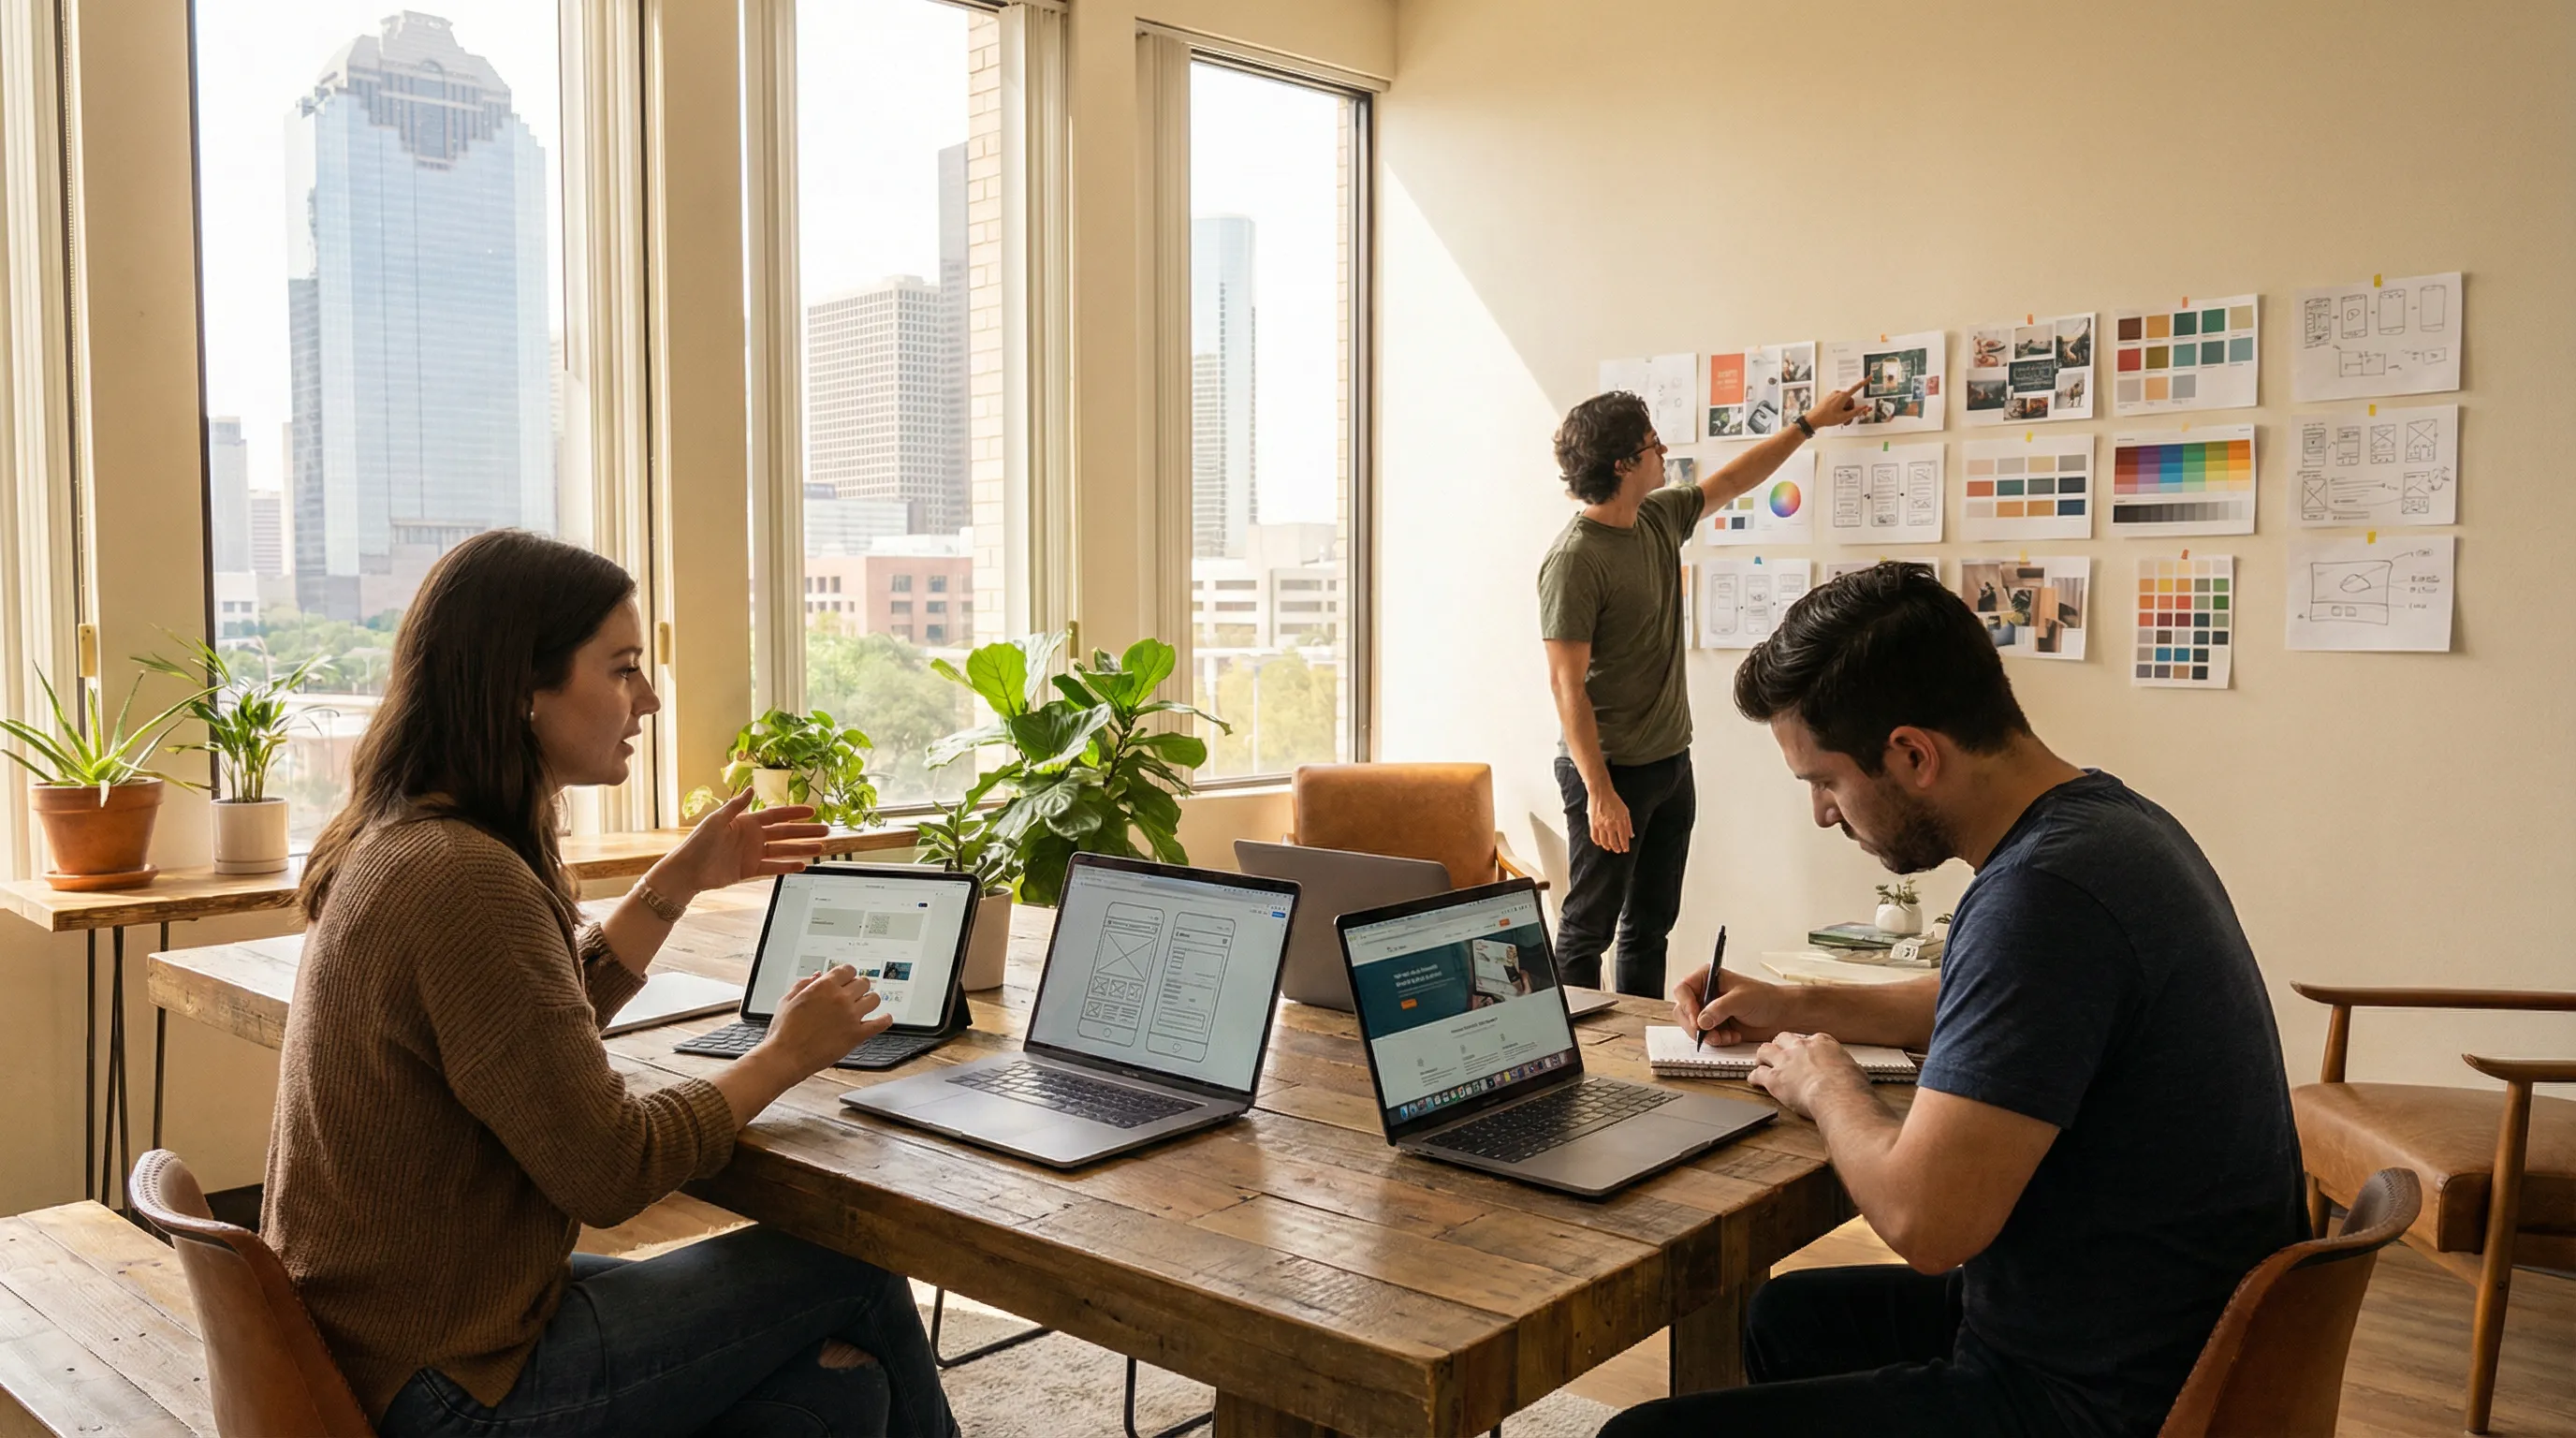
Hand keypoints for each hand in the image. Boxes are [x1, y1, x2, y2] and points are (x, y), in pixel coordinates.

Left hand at [648, 788, 829, 906]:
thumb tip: (750, 789)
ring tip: (819, 848)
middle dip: (805, 831)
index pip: (776, 815)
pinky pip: (772, 867)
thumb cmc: (698, 843)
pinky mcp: (749, 870)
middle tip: (825, 830)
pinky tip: (801, 865)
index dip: (794, 813)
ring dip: (801, 849)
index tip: (811, 811)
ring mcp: (752, 854)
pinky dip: (787, 866)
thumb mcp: (716, 820)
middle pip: (785, 833)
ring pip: (783, 850)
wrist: (688, 870)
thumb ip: (736, 806)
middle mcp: (752, 837)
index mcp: (746, 822)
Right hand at [762, 965, 890, 1072]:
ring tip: (866, 1004)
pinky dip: (885, 1020)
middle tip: (856, 992)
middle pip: (863, 983)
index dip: (847, 974)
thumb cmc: (784, 1031)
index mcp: (823, 987)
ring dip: (870, 1000)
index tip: (847, 979)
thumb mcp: (787, 1000)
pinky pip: (880, 1023)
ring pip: (874, 999)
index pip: (847, 970)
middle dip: (858, 987)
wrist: (786, 1056)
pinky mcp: (857, 1035)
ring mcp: (851, 1016)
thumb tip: (816, 976)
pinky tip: (885, 1018)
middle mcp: (840, 998)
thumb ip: (803, 984)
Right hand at [1588, 791, 1632, 853]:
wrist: (1601, 793)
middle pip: (1613, 842)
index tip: (1625, 850)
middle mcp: (1611, 826)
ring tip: (1609, 848)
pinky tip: (1600, 843)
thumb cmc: (1614, 800)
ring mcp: (1601, 825)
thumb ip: (1628, 824)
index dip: (1625, 846)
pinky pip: (1594, 837)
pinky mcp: (1593, 824)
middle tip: (1618, 851)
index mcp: (1620, 822)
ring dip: (1607, 846)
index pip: (1623, 838)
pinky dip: (1597, 842)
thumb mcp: (1625, 811)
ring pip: (1604, 841)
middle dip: (1616, 848)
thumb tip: (1631, 835)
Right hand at [1671, 966, 1790, 1046]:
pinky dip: (1716, 1040)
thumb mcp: (1741, 999)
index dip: (1686, 1004)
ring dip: (1707, 1035)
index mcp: (1708, 978)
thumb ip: (1719, 1009)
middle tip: (1708, 1034)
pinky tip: (1732, 1037)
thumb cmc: (1765, 999)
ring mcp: (1709, 1011)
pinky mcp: (1716, 1026)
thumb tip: (1701, 1021)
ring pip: (1692, 1026)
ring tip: (1725, 1037)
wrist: (1781, 1015)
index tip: (1696, 1019)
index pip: (1683, 989)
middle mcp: (1705, 994)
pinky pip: (1705, 1036)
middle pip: (1683, 1010)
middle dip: (1695, 1025)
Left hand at [1748, 1031, 1863, 1118]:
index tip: (1803, 1054)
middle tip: (1778, 1055)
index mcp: (1821, 1042)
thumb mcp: (1853, 1068)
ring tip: (1761, 1063)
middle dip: (1779, 1046)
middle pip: (1782, 1038)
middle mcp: (1800, 1047)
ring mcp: (1785, 1061)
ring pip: (1765, 1050)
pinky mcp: (1774, 1079)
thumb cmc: (1851, 1086)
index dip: (1803, 1048)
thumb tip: (1850, 1075)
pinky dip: (1754, 1078)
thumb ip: (1844, 1067)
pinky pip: (1757, 1074)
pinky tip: (1754, 1082)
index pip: (1807, 1039)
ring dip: (1763, 1056)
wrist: (1838, 1096)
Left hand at [1805, 380, 1866, 430]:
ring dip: (1844, 410)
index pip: (1856, 388)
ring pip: (1844, 402)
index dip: (1864, 382)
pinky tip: (1834, 414)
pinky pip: (1838, 402)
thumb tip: (1865, 407)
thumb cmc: (1827, 418)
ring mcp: (1833, 395)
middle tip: (1846, 418)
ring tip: (1839, 417)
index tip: (1870, 377)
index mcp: (1842, 396)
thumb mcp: (1844, 417)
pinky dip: (1839, 408)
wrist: (1813, 419)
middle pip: (1850, 400)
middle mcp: (1838, 393)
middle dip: (1850, 409)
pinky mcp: (1829, 397)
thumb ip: (1856, 411)